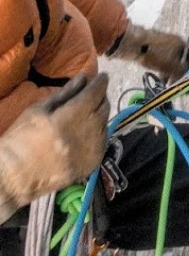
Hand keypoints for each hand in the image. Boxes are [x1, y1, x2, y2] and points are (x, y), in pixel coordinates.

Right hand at [0, 73, 109, 217]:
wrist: (15, 178)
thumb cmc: (21, 139)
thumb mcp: (39, 110)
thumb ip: (65, 93)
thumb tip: (83, 78)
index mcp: (73, 115)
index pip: (96, 92)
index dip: (100, 82)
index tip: (101, 77)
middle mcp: (88, 132)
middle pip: (104, 107)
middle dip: (100, 97)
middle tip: (93, 95)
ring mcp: (91, 151)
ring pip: (105, 125)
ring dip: (100, 116)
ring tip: (89, 114)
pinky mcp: (91, 166)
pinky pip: (102, 144)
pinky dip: (98, 135)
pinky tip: (88, 133)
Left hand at [111, 23, 188, 82]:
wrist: (132, 43)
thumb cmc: (153, 54)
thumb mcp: (170, 66)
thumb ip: (182, 73)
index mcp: (182, 44)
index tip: (188, 87)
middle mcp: (175, 43)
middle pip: (182, 62)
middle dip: (180, 76)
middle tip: (176, 88)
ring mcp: (165, 44)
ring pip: (171, 63)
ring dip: (170, 75)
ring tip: (165, 85)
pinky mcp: (155, 47)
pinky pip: (163, 61)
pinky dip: (163, 70)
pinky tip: (158, 78)